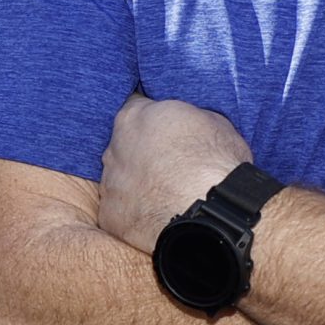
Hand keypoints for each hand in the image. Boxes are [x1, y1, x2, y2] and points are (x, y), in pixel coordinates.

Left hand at [98, 94, 253, 254]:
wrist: (208, 214)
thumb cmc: (215, 163)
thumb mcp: (212, 121)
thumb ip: (185, 120)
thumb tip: (185, 127)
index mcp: (134, 118)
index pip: (136, 108)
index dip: (153, 119)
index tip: (167, 131)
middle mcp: (113, 148)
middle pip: (124, 146)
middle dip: (143, 154)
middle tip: (171, 167)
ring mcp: (109, 184)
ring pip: (119, 180)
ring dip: (138, 185)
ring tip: (168, 196)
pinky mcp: (110, 216)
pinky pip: (121, 211)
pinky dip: (136, 213)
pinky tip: (159, 216)